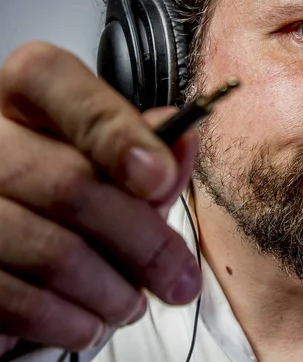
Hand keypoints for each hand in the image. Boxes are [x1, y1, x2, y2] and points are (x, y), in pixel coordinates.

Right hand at [0, 42, 200, 353]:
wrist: (14, 242)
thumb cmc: (71, 189)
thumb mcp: (112, 160)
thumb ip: (149, 148)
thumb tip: (183, 140)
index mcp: (25, 97)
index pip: (56, 83)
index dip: (115, 132)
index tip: (160, 178)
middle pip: (69, 184)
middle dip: (144, 242)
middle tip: (179, 277)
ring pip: (50, 250)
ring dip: (110, 291)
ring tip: (132, 303)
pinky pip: (14, 298)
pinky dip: (67, 320)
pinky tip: (90, 322)